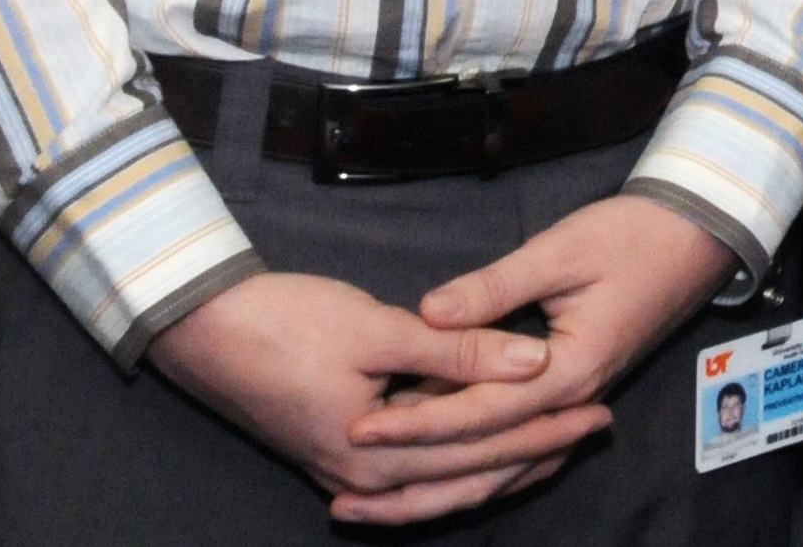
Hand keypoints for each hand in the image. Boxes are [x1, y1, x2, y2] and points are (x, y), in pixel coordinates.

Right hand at [147, 269, 598, 521]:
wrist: (203, 329)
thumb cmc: (287, 322)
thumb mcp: (380, 330)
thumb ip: (458, 352)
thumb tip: (534, 362)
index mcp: (377, 453)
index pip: (482, 446)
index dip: (545, 426)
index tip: (599, 408)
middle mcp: (364, 477)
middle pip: (469, 471)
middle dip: (536, 451)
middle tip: (598, 426)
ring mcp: (347, 471)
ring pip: (443, 478)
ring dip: (500, 465)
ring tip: (557, 444)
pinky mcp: (337, 452)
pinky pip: (415, 470)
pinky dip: (456, 462)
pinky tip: (485, 454)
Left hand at [337, 195, 736, 525]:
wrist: (697, 234)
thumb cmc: (632, 235)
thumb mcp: (561, 250)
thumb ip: (493, 288)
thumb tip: (429, 313)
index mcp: (569, 369)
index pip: (478, 411)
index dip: (417, 421)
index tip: (360, 425)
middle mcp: (572, 398)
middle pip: (487, 453)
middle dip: (416, 464)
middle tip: (348, 470)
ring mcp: (578, 400)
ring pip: (505, 465)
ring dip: (444, 481)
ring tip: (381, 492)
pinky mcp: (577, 390)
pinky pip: (525, 448)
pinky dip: (484, 466)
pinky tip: (449, 472)